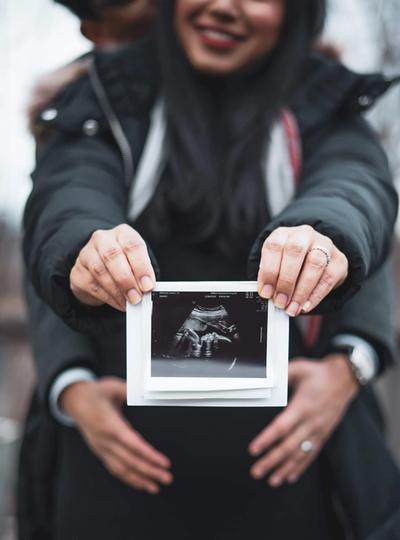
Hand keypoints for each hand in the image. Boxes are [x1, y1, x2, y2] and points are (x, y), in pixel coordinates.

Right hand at [60, 377, 172, 493]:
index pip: (131, 444)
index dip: (148, 455)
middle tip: (167, 478)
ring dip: (140, 480)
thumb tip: (146, 391)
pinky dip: (129, 479)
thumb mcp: (113, 386)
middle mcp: (104, 439)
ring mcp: (101, 448)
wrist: (75, 400)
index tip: (163, 462)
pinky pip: (115, 469)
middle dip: (149, 471)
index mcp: (108, 423)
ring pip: (121, 469)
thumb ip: (130, 390)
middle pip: (129, 460)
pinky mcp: (100, 452)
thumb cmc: (95, 393)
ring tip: (156, 486)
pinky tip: (140, 483)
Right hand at [70, 224, 155, 310]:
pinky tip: (119, 302)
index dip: (141, 267)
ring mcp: (86, 254)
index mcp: (122, 233)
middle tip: (137, 297)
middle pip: (112, 256)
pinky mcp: (78, 271)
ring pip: (100, 271)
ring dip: (117, 291)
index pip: (132, 245)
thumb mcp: (137, 261)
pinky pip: (92, 285)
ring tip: (129, 302)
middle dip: (127, 280)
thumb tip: (149, 289)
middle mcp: (102, 239)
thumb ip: (143, 273)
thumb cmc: (124, 261)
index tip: (148, 285)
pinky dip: (108, 297)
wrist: (99, 264)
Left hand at [248, 355, 357, 486]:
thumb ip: (281, 374)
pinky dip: (300, 467)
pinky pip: (311, 454)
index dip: (267, 439)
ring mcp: (319, 430)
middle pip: (289, 445)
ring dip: (284, 468)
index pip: (282, 426)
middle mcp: (311, 421)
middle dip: (271, 460)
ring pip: (300, 454)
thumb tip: (265, 379)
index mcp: (303, 405)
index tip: (254, 449)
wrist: (344, 379)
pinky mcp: (324, 435)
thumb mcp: (299, 368)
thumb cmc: (319, 373)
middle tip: (256, 471)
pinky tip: (290, 476)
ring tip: (271, 480)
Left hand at [257, 225, 347, 315]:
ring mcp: (324, 245)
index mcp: (283, 234)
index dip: (269, 271)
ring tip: (292, 308)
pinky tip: (306, 306)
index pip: (274, 246)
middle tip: (280, 301)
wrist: (315, 255)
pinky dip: (315, 295)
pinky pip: (328, 278)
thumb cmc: (289, 262)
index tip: (265, 292)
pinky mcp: (339, 260)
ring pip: (315, 263)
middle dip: (286, 280)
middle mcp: (304, 235)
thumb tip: (267, 294)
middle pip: (295, 251)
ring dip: (301, 290)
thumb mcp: (275, 265)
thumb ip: (270, 277)